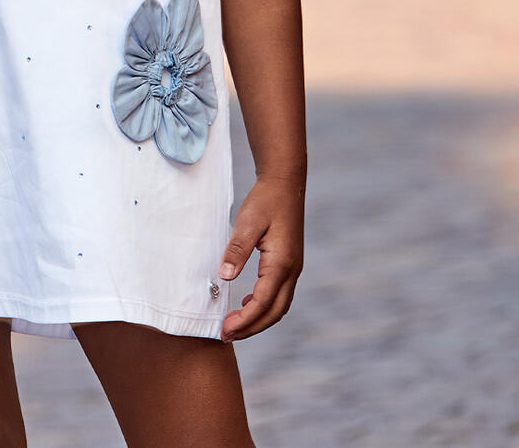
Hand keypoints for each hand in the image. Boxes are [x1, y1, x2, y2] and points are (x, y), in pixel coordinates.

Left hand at [218, 174, 304, 341]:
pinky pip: (279, 294)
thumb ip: (237, 250)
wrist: (285, 184)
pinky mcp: (289, 263)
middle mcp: (292, 270)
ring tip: (235, 325)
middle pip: (274, 312)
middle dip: (252, 327)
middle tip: (227, 335)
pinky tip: (248, 303)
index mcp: (282, 263)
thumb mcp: (248, 222)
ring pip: (279, 306)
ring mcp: (293, 268)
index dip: (244, 320)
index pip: (263, 302)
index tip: (225, 329)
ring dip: (258, 319)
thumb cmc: (266, 201)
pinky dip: (264, 306)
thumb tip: (224, 277)